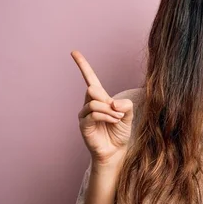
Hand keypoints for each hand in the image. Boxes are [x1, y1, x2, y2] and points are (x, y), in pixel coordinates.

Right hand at [71, 50, 133, 165]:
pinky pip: (93, 113)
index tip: (74, 52)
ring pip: (93, 102)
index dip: (82, 65)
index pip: (90, 78)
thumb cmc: (121, 133)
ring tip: (117, 119)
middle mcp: (89, 104)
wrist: (116, 151)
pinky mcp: (83, 125)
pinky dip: (106, 116)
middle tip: (118, 113)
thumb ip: (125, 105)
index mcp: (100, 98)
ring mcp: (85, 114)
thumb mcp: (129, 115)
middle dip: (108, 100)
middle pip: (92, 88)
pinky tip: (114, 121)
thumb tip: (113, 103)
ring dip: (109, 110)